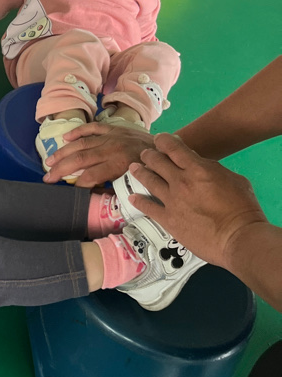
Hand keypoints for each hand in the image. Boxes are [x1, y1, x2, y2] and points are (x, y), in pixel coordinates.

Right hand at [42, 121, 150, 186]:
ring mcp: (111, 137)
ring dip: (63, 152)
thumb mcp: (138, 184)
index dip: (77, 184)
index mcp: (119, 164)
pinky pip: (92, 128)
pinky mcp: (113, 129)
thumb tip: (97, 194)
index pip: (91, 176)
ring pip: (81, 144)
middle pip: (80, 159)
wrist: (167, 148)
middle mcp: (112, 149)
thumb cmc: (153, 170)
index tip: (66, 190)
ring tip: (49, 161)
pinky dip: (78, 132)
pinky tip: (65, 138)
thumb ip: (118, 188)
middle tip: (47, 177)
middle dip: (61, 169)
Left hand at [128, 134, 267, 267]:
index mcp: (197, 168)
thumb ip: (213, 170)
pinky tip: (132, 198)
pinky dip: (138, 200)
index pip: (173, 147)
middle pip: (156, 162)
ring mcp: (171, 200)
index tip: (158, 139)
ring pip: (148, 180)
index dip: (163, 140)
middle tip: (145, 154)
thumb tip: (201, 166)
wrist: (237, 237)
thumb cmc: (243, 208)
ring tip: (134, 168)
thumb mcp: (234, 179)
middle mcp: (180, 181)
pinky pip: (147, 206)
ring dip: (139, 172)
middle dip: (149, 155)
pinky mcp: (167, 219)